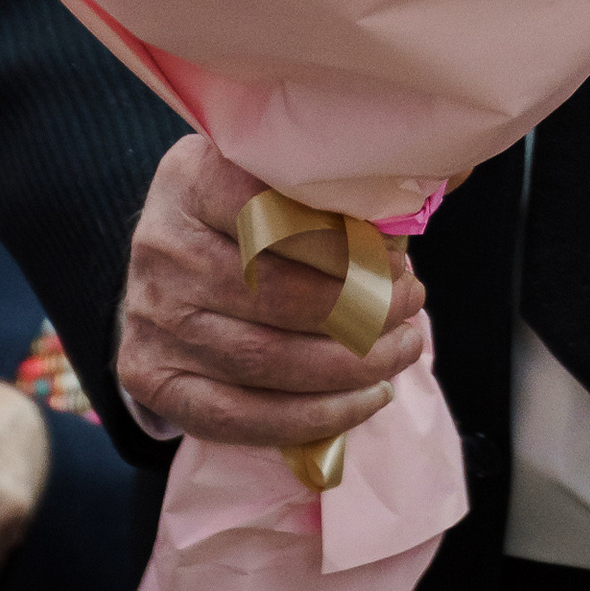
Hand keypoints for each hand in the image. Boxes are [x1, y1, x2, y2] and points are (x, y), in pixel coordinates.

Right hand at [118, 134, 427, 452]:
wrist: (169, 264)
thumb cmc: (246, 213)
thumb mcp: (275, 173)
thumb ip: (338, 180)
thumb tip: (438, 186)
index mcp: (192, 180)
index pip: (275, 213)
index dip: (348, 244)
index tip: (399, 258)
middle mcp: (161, 247)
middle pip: (279, 294)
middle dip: (365, 308)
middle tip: (412, 305)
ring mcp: (151, 318)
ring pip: (268, 360)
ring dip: (353, 365)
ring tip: (403, 350)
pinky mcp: (152, 377)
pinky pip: (239, 417)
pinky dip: (316, 417)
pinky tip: (367, 399)